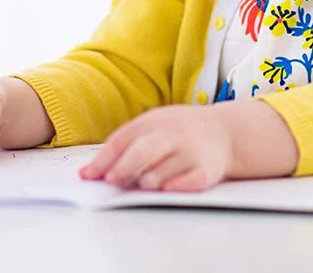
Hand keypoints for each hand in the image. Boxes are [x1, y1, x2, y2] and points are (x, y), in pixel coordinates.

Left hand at [79, 104, 233, 191]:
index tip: (89, 176)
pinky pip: (191, 181)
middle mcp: (171, 134)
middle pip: (144, 151)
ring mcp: (190, 151)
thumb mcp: (152, 127)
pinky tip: (167, 189)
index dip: (105, 158)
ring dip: (149, 179)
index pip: (123, 139)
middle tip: (111, 182)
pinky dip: (178, 186)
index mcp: (153, 122)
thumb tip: (88, 173)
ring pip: (164, 169)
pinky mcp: (208, 169)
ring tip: (141, 184)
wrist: (223, 131)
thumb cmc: (178, 132)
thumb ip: (124, 146)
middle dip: (124, 167)